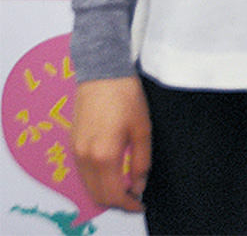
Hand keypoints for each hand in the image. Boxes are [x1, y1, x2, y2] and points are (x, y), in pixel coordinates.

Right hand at [71, 77, 150, 212]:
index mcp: (104, 156)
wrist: (102, 73)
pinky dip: (97, 179)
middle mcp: (85, 158)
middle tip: (135, 196)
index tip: (140, 204)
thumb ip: (141, 160)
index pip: (113, 195)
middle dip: (116, 201)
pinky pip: (83, 172)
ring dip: (106, 191)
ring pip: (88, 185)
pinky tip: (113, 170)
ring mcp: (75, 152)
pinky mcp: (72, 144)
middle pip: (97, 195)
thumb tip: (139, 184)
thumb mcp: (142, 128)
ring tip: (126, 183)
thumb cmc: (126, 97)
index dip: (128, 204)